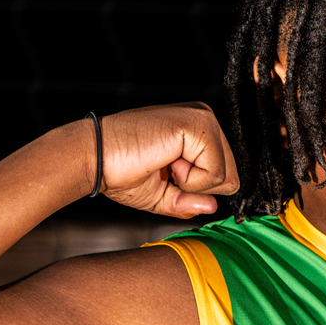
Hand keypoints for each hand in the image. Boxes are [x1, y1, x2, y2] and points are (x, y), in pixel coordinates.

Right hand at [96, 104, 239, 218]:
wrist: (95, 159)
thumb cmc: (121, 172)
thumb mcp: (164, 196)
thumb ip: (191, 201)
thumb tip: (214, 206)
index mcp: (198, 131)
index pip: (225, 174)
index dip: (197, 190)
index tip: (166, 175)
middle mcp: (204, 119)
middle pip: (230, 177)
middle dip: (197, 188)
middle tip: (164, 169)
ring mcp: (202, 118)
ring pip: (225, 175)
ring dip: (192, 183)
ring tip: (163, 163)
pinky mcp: (197, 124)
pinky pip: (215, 172)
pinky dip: (190, 179)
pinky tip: (166, 161)